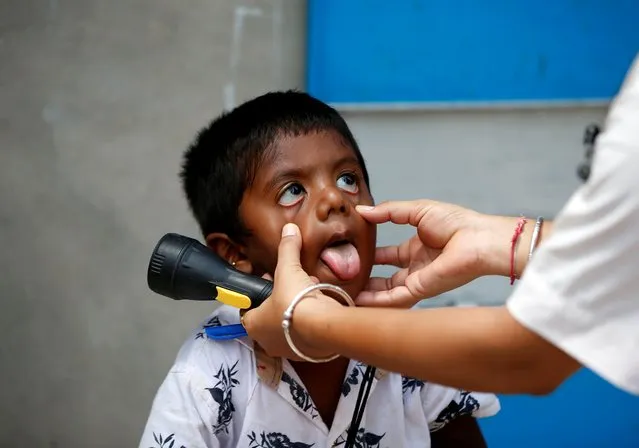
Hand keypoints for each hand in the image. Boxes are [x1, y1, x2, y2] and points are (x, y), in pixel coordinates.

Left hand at [241, 223, 339, 359]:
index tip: (270, 282)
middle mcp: (266, 341)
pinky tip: (319, 307)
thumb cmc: (295, 301)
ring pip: (288, 326)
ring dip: (296, 310)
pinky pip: (305, 335)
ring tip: (309, 292)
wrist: (322, 327)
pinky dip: (310, 321)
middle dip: (280, 300)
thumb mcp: (288, 270)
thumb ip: (287, 249)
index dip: (258, 294)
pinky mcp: (307, 354)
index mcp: (253, 324)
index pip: (247, 309)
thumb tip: (289, 229)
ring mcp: (287, 350)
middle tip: (291, 285)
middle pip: (269, 316)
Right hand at [355, 200, 515, 306]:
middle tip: (342, 279)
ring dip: (366, 294)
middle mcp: (416, 267)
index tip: (349, 255)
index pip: (387, 256)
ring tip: (343, 294)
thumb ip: (388, 212)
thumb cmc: (457, 222)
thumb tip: (362, 211)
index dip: (369, 256)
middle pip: (384, 278)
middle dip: (364, 279)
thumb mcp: (416, 210)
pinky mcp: (419, 291)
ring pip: (385, 292)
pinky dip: (375, 301)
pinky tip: (357, 300)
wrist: (478, 239)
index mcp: (417, 248)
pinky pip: (393, 299)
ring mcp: (417, 281)